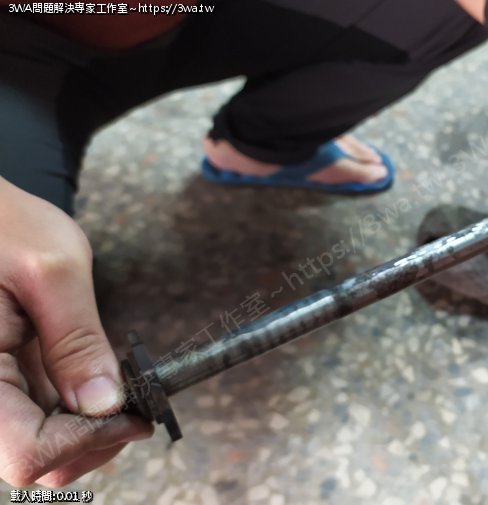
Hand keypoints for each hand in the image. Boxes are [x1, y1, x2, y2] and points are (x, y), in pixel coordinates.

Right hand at [0, 178, 151, 487]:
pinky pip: (37, 416)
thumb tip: (106, 403)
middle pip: (34, 458)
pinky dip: (75, 408)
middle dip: (92, 439)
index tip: (132, 411)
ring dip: (87, 426)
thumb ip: (79, 341)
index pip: (26, 452)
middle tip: (134, 400)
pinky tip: (97, 375)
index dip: (86, 440)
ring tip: (117, 382)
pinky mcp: (2, 382)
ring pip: (38, 443)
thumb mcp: (52, 269)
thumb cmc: (4, 222)